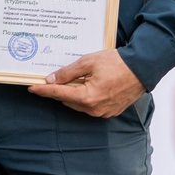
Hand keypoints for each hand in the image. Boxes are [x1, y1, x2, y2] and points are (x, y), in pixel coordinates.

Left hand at [29, 47, 145, 117]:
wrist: (143, 68)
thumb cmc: (118, 63)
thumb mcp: (88, 62)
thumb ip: (68, 72)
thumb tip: (52, 80)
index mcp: (87, 97)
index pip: (57, 94)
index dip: (43, 90)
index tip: (31, 87)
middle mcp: (94, 108)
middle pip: (67, 100)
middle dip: (59, 90)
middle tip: (53, 78)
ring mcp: (103, 112)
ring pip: (78, 104)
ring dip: (73, 94)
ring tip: (74, 79)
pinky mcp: (110, 111)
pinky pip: (91, 106)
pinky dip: (85, 97)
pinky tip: (87, 85)